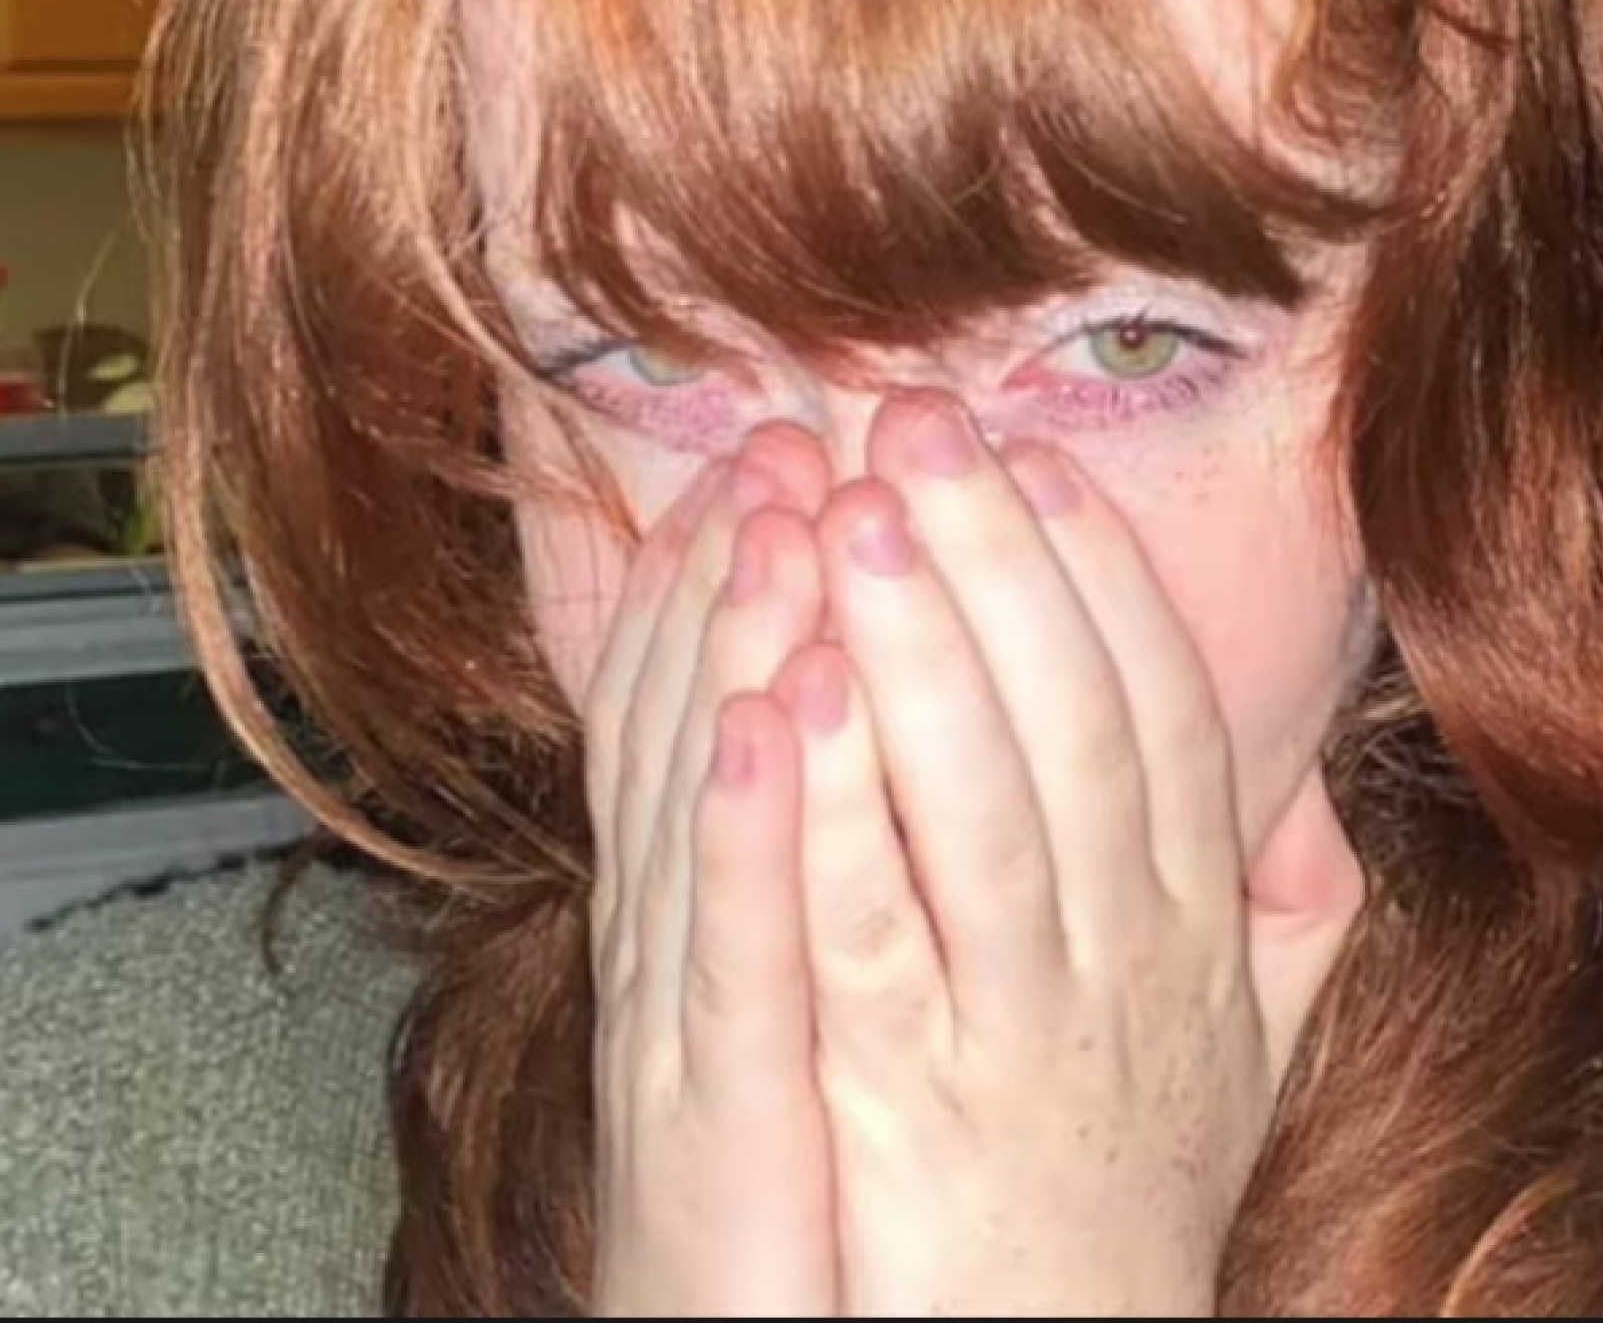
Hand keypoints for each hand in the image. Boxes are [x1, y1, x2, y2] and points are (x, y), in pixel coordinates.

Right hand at [583, 428, 840, 1319]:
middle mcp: (693, 934)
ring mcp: (689, 1012)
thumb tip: (913, 725)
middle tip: (782, 426)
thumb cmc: (808, 1176)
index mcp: (738, 903)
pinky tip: (766, 719)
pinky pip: (741, 947)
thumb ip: (867, 857)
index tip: (797, 439)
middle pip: (704, 712)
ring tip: (775, 512)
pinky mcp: (715, 1104)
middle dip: (742, 561)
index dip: (753, 566)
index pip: (735, 698)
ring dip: (735, 642)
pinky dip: (748, 827)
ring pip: (708, 796)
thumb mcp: (832, 996)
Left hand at [782, 390, 1365, 1319]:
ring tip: (845, 509)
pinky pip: (864, 934)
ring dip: (914, 645)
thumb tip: (1307, 786)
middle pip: (1072, 721)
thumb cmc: (1135, 1206)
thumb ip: (1288, 914)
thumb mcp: (1254, 1058)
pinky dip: (824, 809)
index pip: (1162, 709)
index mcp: (1194, 928)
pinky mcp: (908, 1105)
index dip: (1099, 574)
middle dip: (995, 558)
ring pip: (978, 804)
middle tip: (916, 423)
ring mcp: (1021, 1030)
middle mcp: (1127, 959)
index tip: (1039, 455)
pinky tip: (779, 699)